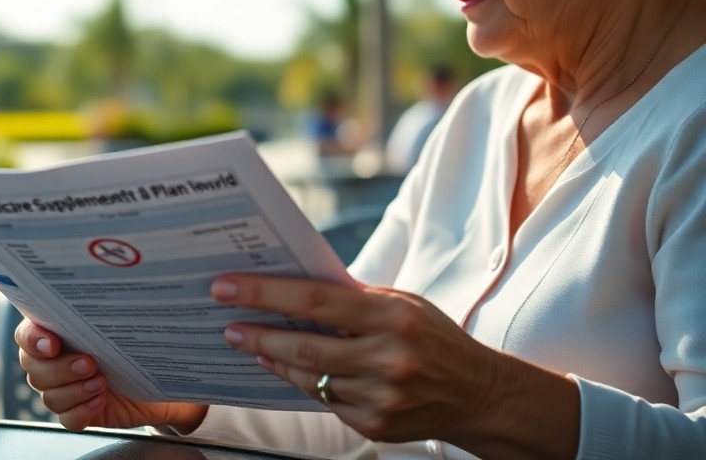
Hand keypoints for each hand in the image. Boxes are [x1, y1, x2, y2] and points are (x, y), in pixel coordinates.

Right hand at [14, 318, 207, 432]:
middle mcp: (52, 361)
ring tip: (101, 383)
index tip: (53, 344)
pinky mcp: (77, 412)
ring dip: (75, 391)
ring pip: (49, 397)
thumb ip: (103, 307)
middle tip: (89, 363)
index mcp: (55, 332)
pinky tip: (100, 401)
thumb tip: (113, 281)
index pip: (26, 335)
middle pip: (34, 369)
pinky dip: (83, 411)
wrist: (157, 379)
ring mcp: (63, 388)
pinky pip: (67, 419)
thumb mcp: (120, 320)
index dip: (33, 340)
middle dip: (61, 368)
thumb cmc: (135, 341)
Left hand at [211, 274, 576, 452]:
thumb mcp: (402, 302)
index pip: (315, 300)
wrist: (480, 395)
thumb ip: (353, 295)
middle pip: (305, 345)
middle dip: (258, 330)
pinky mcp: (376, 425)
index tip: (228, 286)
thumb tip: (294, 280)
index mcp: (392, 316)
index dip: (266, 293)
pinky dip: (298, 382)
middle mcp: (387, 357)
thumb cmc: (434, 337)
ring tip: (246, 340)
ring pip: (309, 377)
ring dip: (272, 357)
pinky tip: (279, 366)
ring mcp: (382, 396)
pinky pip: (325, 400)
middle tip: (225, 320)